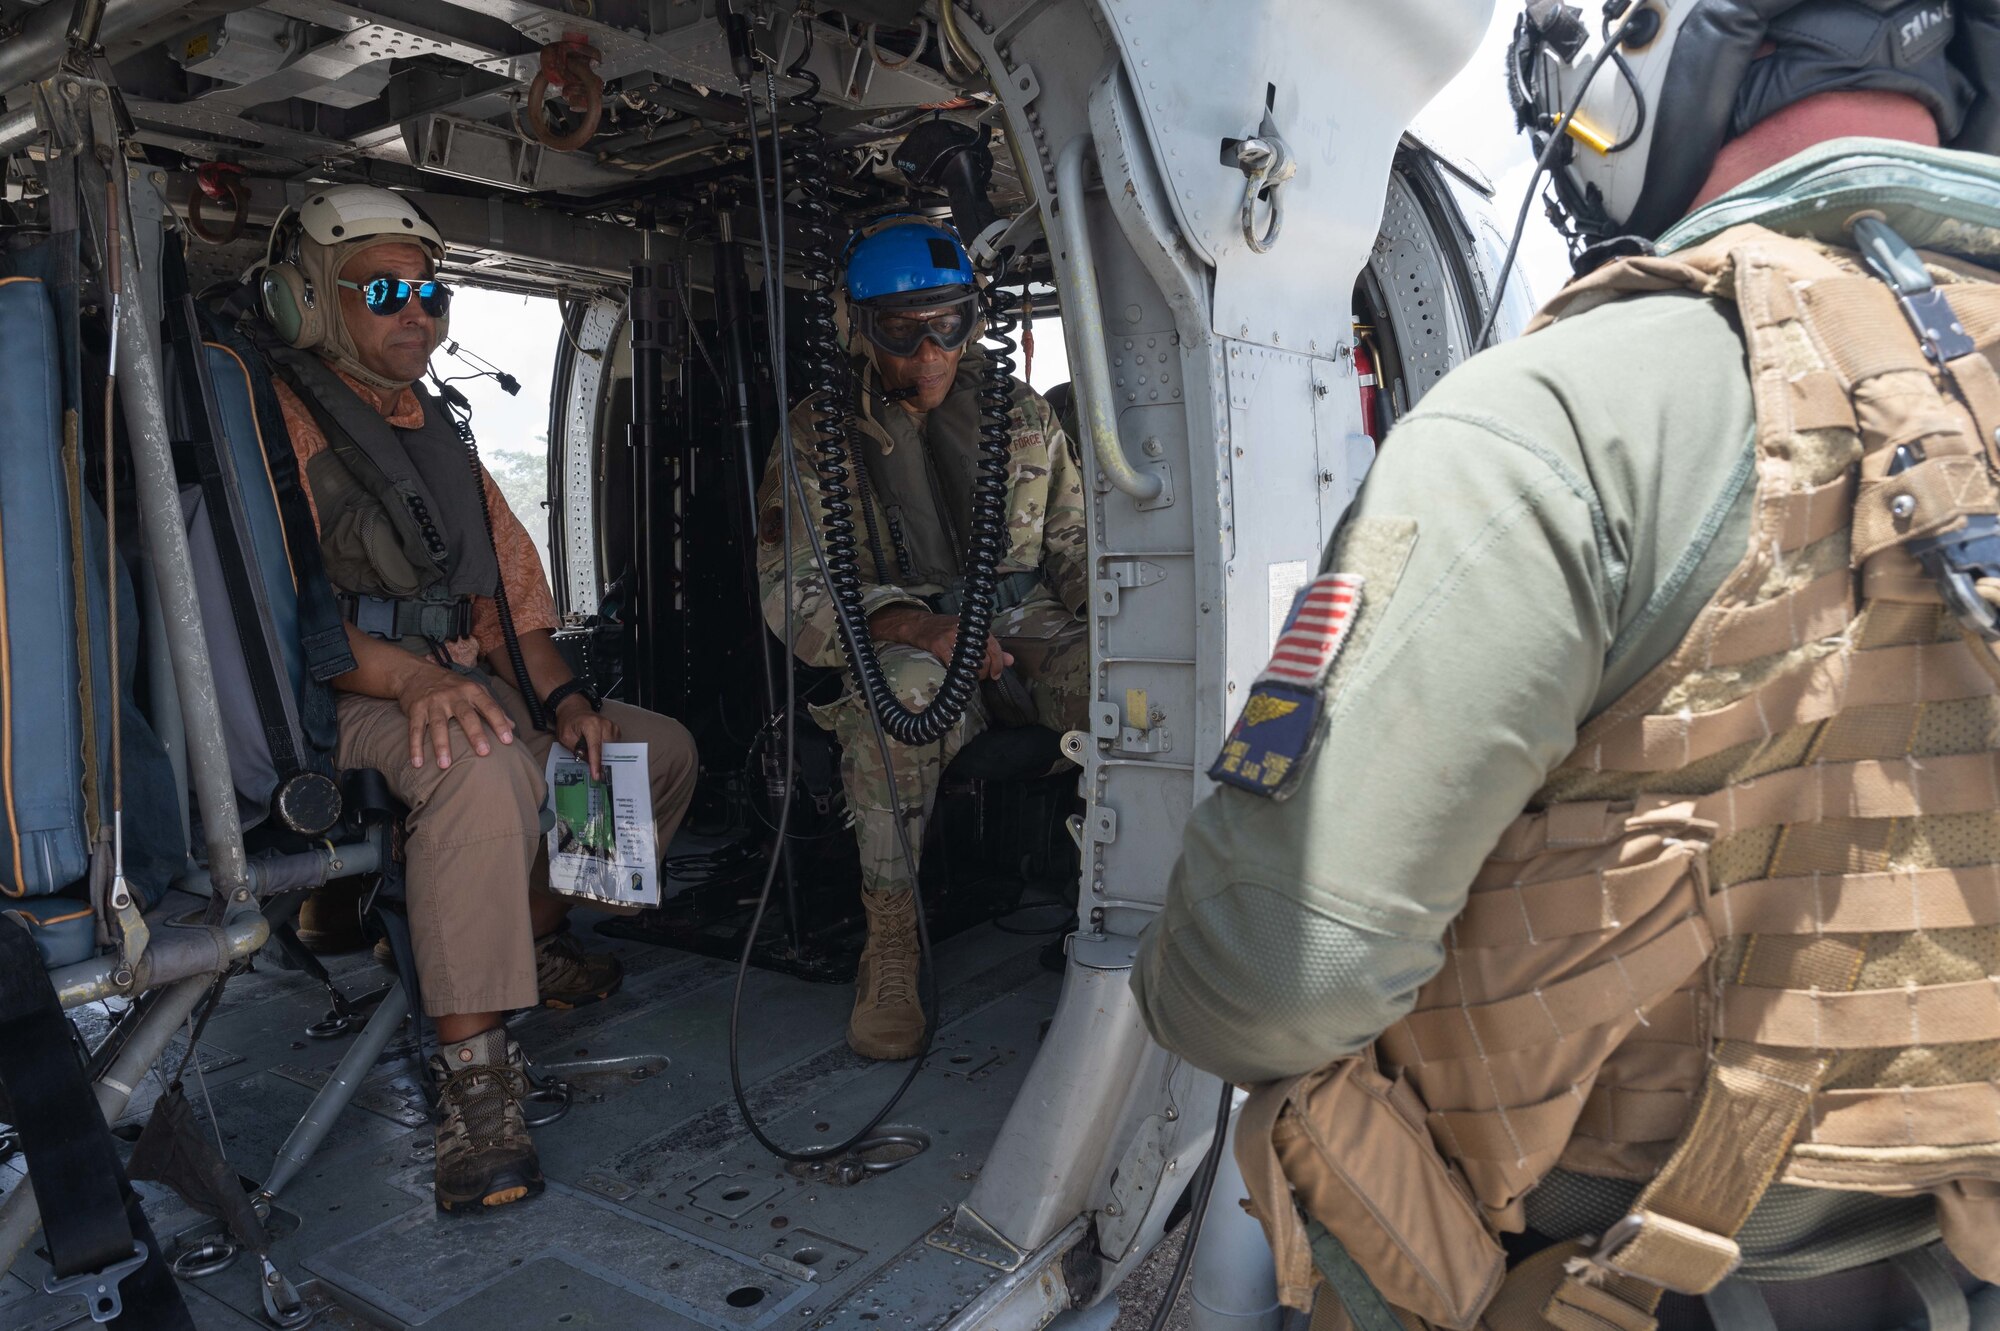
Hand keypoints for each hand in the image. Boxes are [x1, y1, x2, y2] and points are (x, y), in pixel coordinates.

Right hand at [396, 667, 515, 769]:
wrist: (416, 672)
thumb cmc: (451, 685)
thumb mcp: (474, 689)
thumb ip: (492, 707)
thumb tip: (513, 726)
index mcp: (472, 691)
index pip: (489, 707)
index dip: (499, 723)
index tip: (508, 741)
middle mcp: (453, 695)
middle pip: (466, 716)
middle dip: (475, 734)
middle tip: (483, 753)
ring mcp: (433, 702)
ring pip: (438, 725)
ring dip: (441, 745)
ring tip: (445, 766)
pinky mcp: (415, 709)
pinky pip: (415, 730)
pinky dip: (415, 747)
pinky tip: (417, 764)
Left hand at [556, 693, 620, 778]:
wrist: (574, 710)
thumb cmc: (568, 723)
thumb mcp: (565, 738)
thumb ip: (577, 750)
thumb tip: (589, 762)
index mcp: (591, 724)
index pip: (595, 747)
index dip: (596, 763)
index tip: (597, 776)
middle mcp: (605, 724)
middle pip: (606, 749)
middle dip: (600, 760)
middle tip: (594, 770)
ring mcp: (612, 726)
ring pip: (612, 748)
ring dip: (604, 755)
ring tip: (595, 756)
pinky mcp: (615, 729)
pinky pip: (614, 745)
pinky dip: (607, 750)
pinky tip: (600, 750)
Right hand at [872, 608, 1012, 680]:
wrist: (917, 624)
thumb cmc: (943, 630)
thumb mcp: (968, 635)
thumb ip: (991, 648)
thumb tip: (1011, 661)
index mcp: (974, 626)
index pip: (994, 645)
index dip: (998, 663)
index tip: (996, 675)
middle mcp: (965, 629)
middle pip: (984, 656)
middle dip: (984, 672)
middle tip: (980, 677)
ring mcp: (951, 636)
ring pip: (971, 662)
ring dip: (973, 675)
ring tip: (969, 677)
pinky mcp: (938, 644)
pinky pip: (953, 664)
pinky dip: (957, 673)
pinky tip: (956, 675)